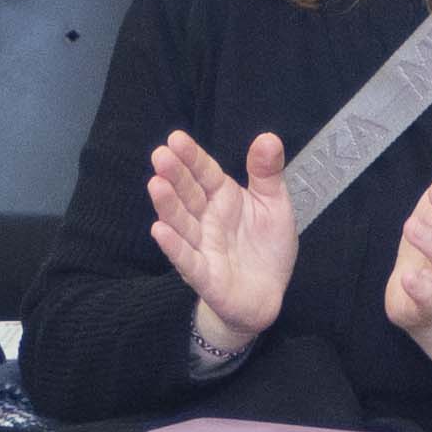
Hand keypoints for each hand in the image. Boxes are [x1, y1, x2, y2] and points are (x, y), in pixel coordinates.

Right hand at [148, 126, 297, 349]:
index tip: (176, 139)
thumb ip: (267, 173)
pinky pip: (187, 260)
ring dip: (168, 206)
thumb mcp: (274, 204)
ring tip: (156, 185)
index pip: (205, 173)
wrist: (267, 294)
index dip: (192, 157)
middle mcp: (207, 219)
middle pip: (188, 194)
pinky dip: (174, 246)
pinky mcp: (205, 276)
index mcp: (223, 198)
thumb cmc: (266, 247)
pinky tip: (159, 230)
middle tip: (160, 155)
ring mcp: (203, 247)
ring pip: (182, 224)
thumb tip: (268, 137)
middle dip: (174, 176)